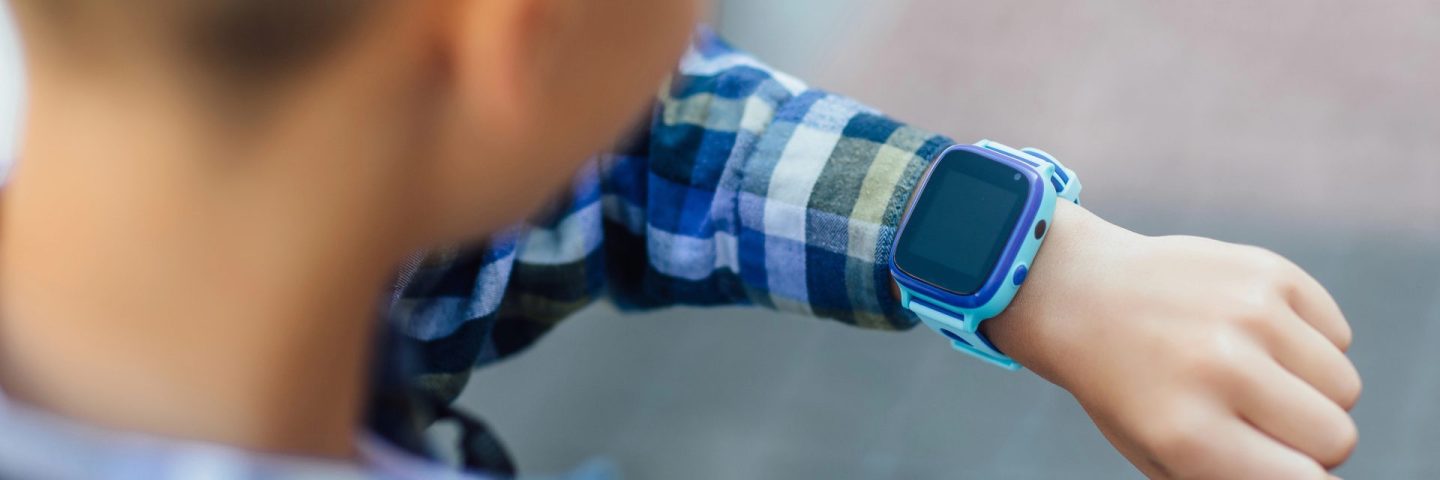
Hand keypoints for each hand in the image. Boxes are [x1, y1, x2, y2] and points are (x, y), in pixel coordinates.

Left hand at [985, 202, 1360, 478]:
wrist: (1083, 295)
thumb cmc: (1131, 393)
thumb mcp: (1162, 454)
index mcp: (1187, 433)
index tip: (1291, 469)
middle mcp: (1219, 369)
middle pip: (1337, 437)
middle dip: (1308, 440)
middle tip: (1259, 419)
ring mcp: (1247, 313)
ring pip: (1345, 387)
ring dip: (1311, 391)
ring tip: (1252, 375)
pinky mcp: (1268, 270)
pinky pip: (1337, 334)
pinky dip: (1309, 343)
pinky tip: (1253, 334)